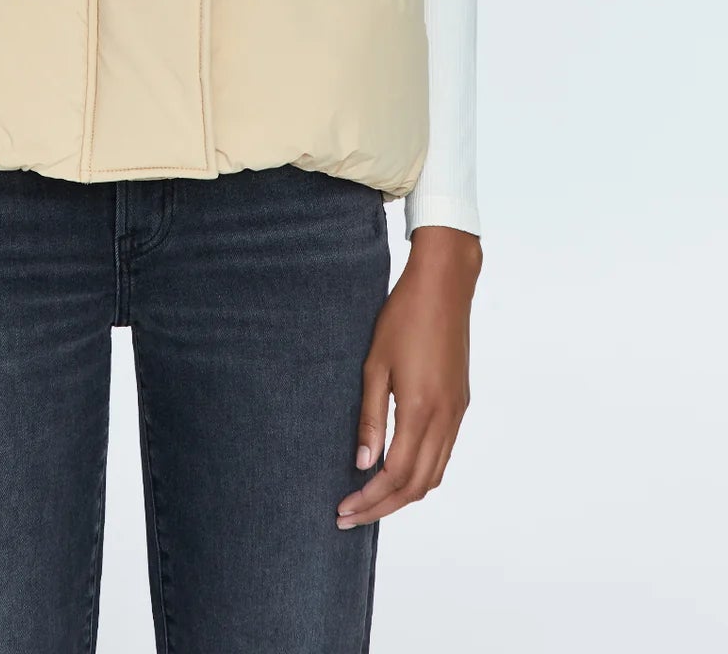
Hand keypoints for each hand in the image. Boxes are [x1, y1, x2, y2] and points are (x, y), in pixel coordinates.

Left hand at [336, 225, 481, 528]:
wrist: (444, 286)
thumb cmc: (404, 317)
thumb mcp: (375, 364)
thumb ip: (371, 417)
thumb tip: (363, 463)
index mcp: (421, 410)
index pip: (395, 475)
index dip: (369, 499)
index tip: (344, 510)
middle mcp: (444, 419)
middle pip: (417, 485)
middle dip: (383, 507)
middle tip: (351, 516)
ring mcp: (456, 413)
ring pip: (434, 474)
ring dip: (404, 494)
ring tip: (371, 500)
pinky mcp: (460, 403)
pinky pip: (443, 454)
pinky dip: (421, 473)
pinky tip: (398, 469)